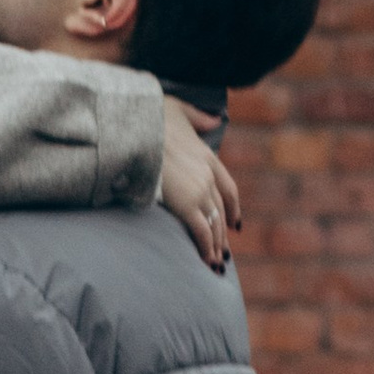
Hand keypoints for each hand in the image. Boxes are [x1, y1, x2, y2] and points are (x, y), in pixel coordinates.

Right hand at [159, 96, 240, 271]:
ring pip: (213, 224)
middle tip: (223, 252)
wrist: (138, 128)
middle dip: (222, 233)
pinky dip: (205, 248)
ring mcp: (199, 190)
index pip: (228, 188)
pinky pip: (201, 231)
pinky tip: (206, 261)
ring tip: (215, 265)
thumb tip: (216, 118)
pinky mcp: (187, 204)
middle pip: (222, 210)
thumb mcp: (180, 109)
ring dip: (215, 246)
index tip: (235, 223)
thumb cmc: (151, 116)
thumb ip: (199, 117)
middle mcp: (208, 174)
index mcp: (207, 155)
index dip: (233, 207)